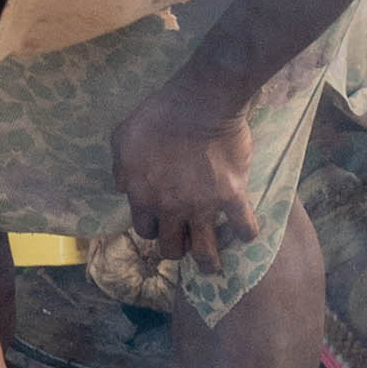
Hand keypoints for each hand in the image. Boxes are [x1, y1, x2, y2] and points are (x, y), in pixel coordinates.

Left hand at [110, 87, 257, 272]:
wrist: (200, 102)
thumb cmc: (159, 115)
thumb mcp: (123, 137)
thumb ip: (120, 167)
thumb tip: (122, 188)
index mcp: (144, 197)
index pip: (145, 231)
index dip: (153, 228)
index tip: (162, 221)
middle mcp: (171, 209)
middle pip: (171, 249)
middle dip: (177, 248)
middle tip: (186, 241)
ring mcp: (203, 206)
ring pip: (206, 252)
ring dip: (208, 262)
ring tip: (213, 266)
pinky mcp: (232, 196)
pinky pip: (244, 227)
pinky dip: (246, 233)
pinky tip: (245, 232)